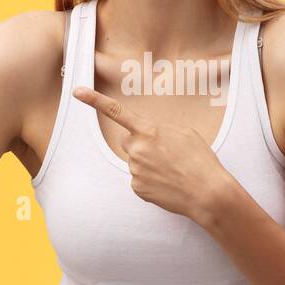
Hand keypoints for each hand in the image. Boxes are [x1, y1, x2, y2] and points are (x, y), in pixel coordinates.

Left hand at [72, 85, 232, 223]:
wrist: (207, 193)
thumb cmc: (200, 161)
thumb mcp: (186, 134)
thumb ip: (162, 130)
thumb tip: (150, 138)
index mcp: (149, 131)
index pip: (116, 112)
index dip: (94, 100)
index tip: (77, 91)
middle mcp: (137, 149)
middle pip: (128, 141)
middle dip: (141, 145)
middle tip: (164, 154)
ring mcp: (135, 170)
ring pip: (136, 162)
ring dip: (149, 164)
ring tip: (172, 171)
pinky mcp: (137, 188)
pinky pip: (139, 179)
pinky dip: (151, 181)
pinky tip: (168, 183)